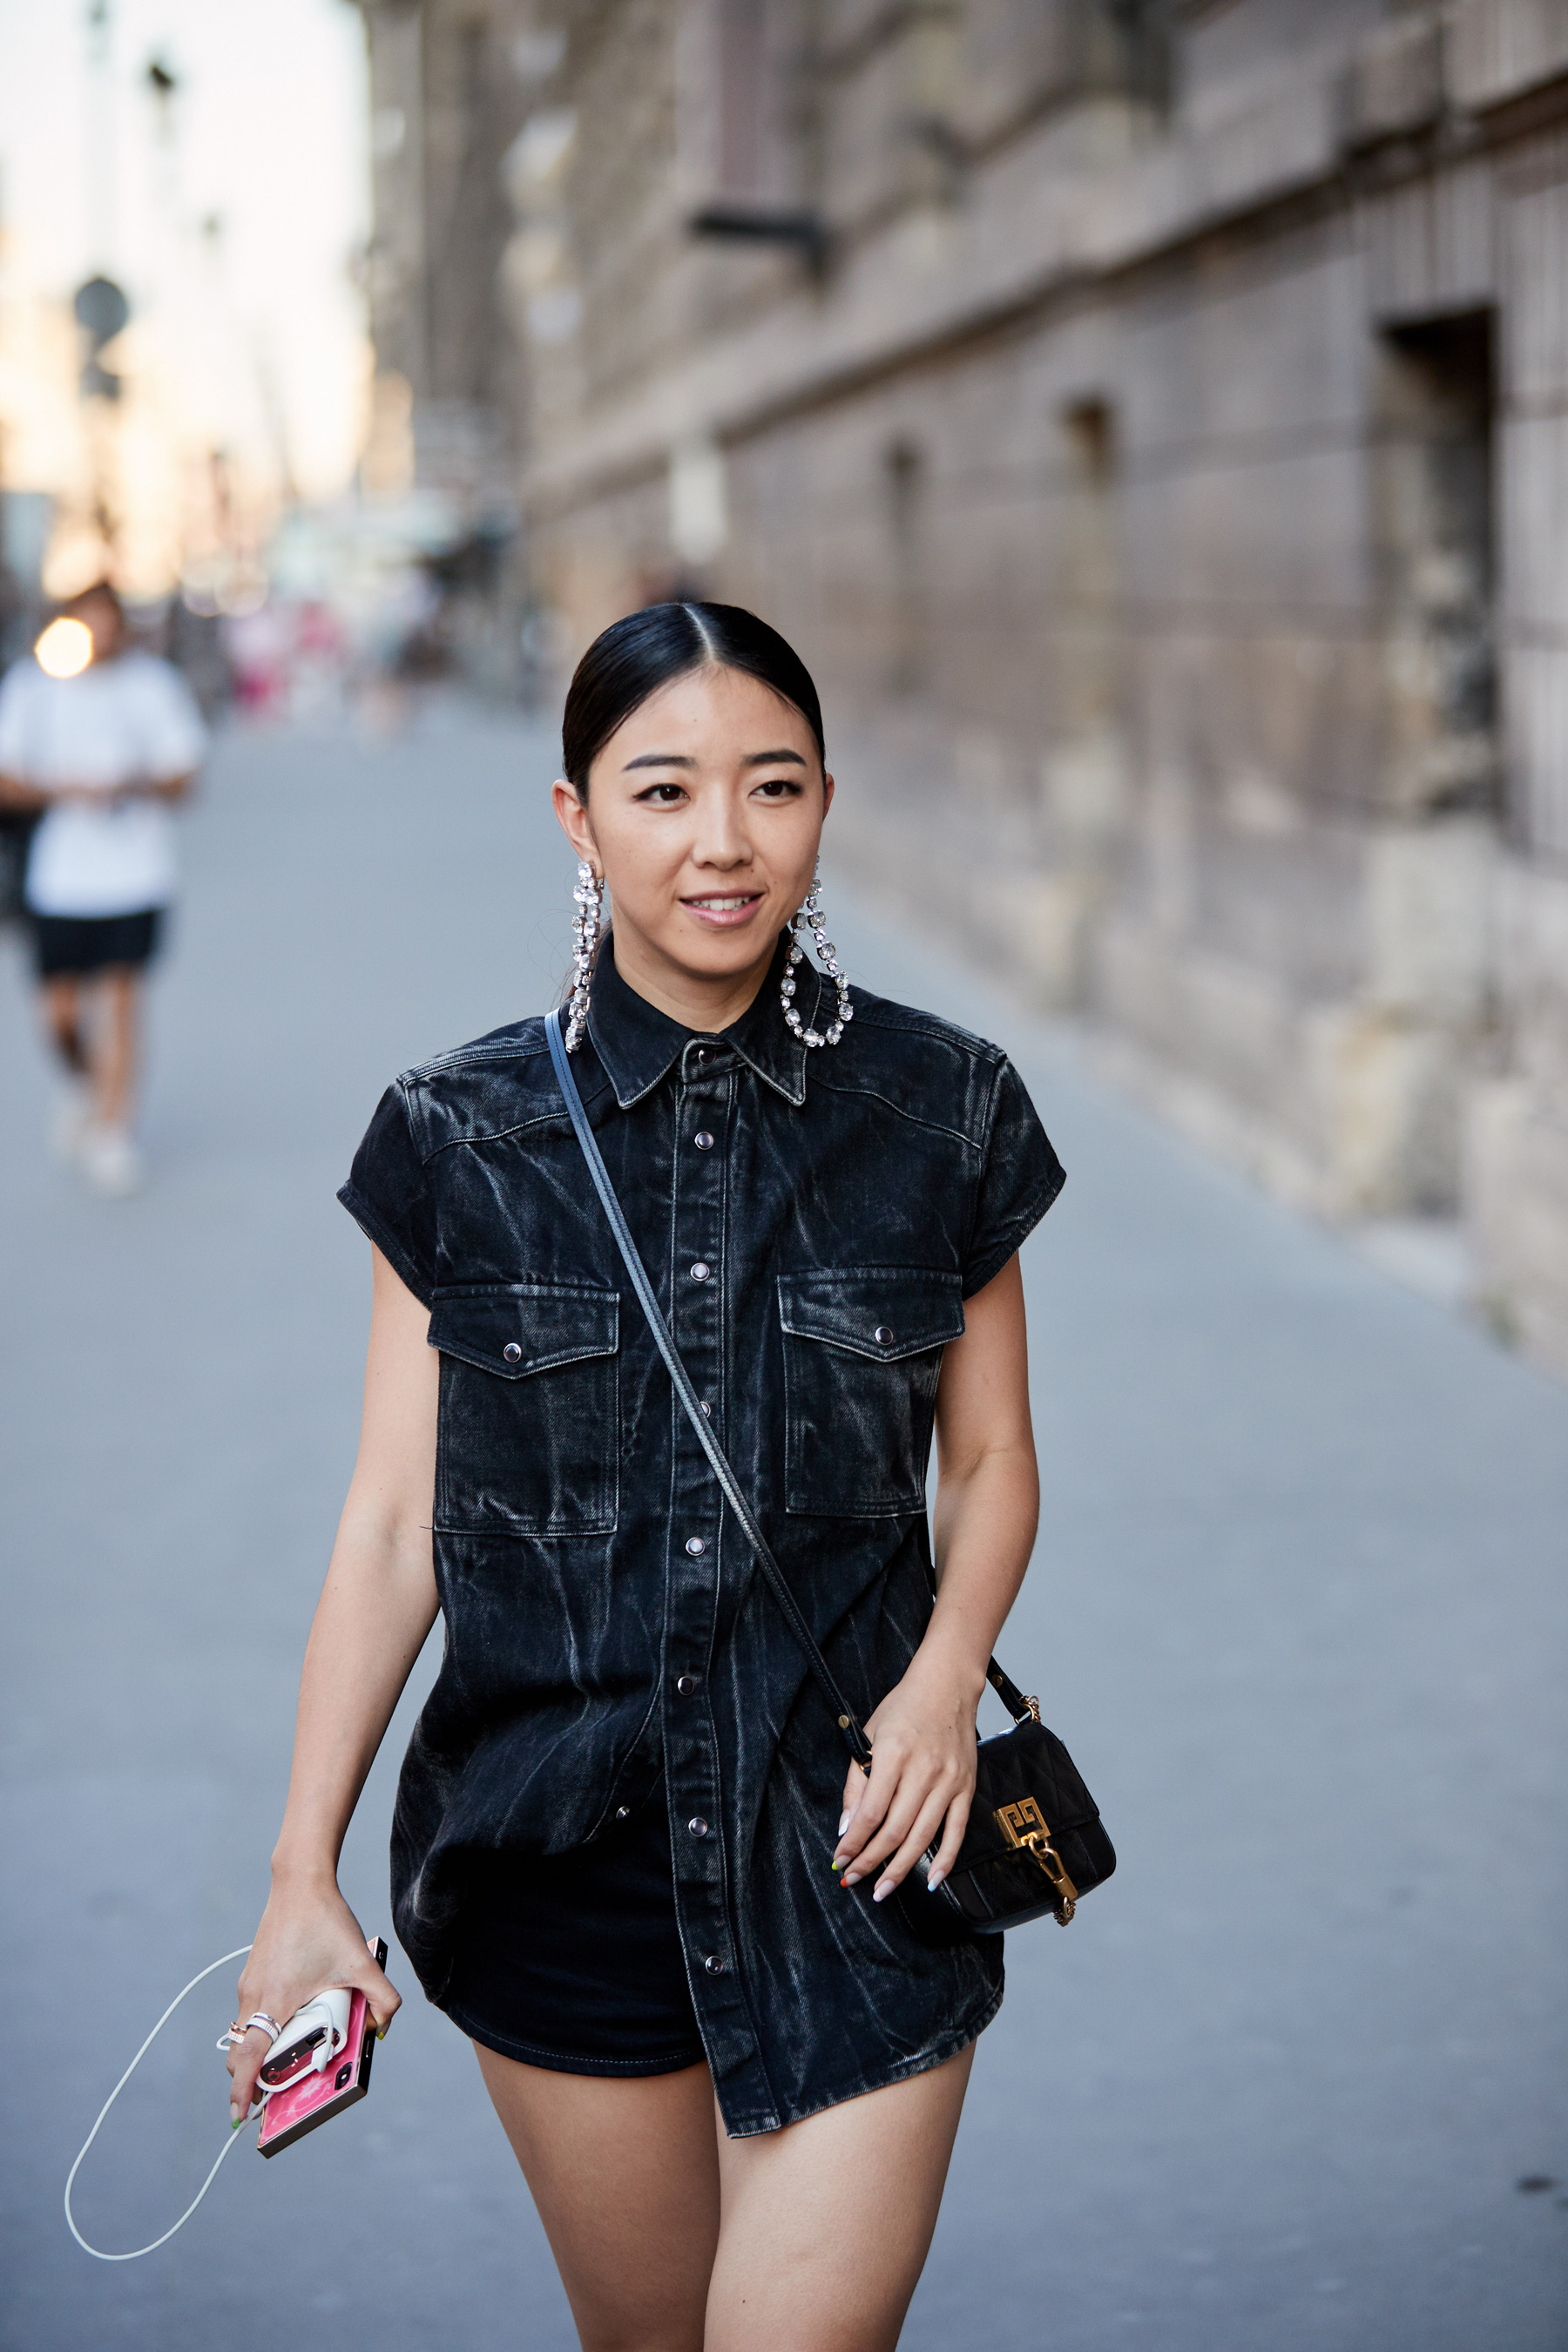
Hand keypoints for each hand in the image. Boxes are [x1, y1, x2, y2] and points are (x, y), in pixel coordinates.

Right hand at [225, 1876, 399, 2124]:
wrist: (300, 1883)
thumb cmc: (326, 1921)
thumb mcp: (362, 1961)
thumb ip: (382, 1998)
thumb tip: (384, 2028)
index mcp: (275, 2002)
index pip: (248, 2060)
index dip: (242, 2092)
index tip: (240, 2117)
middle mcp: (254, 1997)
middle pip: (242, 2054)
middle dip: (250, 2081)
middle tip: (268, 2101)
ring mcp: (250, 1984)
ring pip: (244, 2033)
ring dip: (256, 2055)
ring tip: (281, 2067)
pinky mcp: (254, 1974)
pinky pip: (251, 2013)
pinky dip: (261, 2030)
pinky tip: (289, 2024)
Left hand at [830, 1639, 980, 1903]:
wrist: (947, 1687)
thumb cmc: (904, 1709)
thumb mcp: (868, 1736)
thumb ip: (856, 1783)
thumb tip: (847, 1828)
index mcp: (893, 1754)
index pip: (870, 1812)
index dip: (854, 1842)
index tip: (840, 1860)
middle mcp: (923, 1770)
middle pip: (895, 1830)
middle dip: (871, 1861)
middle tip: (855, 1880)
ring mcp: (949, 1781)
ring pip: (922, 1836)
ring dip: (900, 1868)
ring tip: (882, 1889)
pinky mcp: (966, 1787)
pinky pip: (957, 1831)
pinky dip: (945, 1860)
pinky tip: (931, 1880)